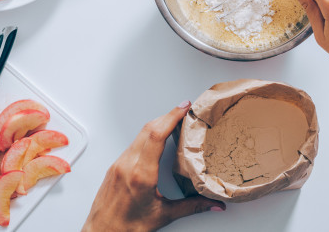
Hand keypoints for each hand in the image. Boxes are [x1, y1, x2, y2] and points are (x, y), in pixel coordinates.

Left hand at [82, 102, 224, 231]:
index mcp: (141, 175)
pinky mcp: (115, 166)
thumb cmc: (126, 228)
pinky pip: (133, 143)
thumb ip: (192, 206)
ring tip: (174, 120)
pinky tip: (157, 137)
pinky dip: (148, 134)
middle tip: (184, 109)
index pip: (156, 135)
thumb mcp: (163, 216)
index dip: (171, 117)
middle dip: (168, 115)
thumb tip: (213, 203)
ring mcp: (119, 164)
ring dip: (158, 123)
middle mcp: (128, 165)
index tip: (184, 108)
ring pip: (140, 134)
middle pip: (149, 128)